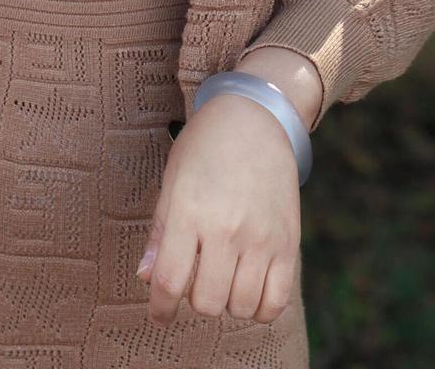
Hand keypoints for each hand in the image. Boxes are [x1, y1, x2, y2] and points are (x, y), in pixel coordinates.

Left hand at [135, 93, 300, 328]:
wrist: (254, 118)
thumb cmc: (205, 148)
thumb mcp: (173, 180)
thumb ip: (160, 233)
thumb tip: (146, 279)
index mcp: (190, 211)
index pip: (170, 281)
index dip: (160, 308)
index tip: (160, 315)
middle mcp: (226, 228)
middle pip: (205, 302)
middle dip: (194, 299)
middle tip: (196, 277)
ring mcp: (260, 238)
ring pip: (239, 307)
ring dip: (226, 301)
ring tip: (223, 276)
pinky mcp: (288, 243)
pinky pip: (275, 302)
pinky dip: (259, 307)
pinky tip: (249, 287)